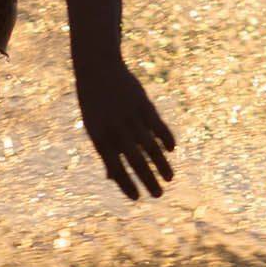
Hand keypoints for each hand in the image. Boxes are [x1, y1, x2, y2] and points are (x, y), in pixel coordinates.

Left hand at [73, 51, 177, 200]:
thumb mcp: (94, 128)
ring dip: (161, 164)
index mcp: (100, 137)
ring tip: (170, 178)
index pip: (115, 167)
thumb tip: (112, 178)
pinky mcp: (143, 104)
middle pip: (136, 160)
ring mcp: (131, 116)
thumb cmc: (93, 103)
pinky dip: (166, 139)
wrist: (97, 68)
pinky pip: (158, 126)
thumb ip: (105, 152)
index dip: (126, 184)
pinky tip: (172, 150)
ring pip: (150, 146)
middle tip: (158, 196)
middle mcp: (116, 129)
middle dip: (148, 180)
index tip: (138, 198)